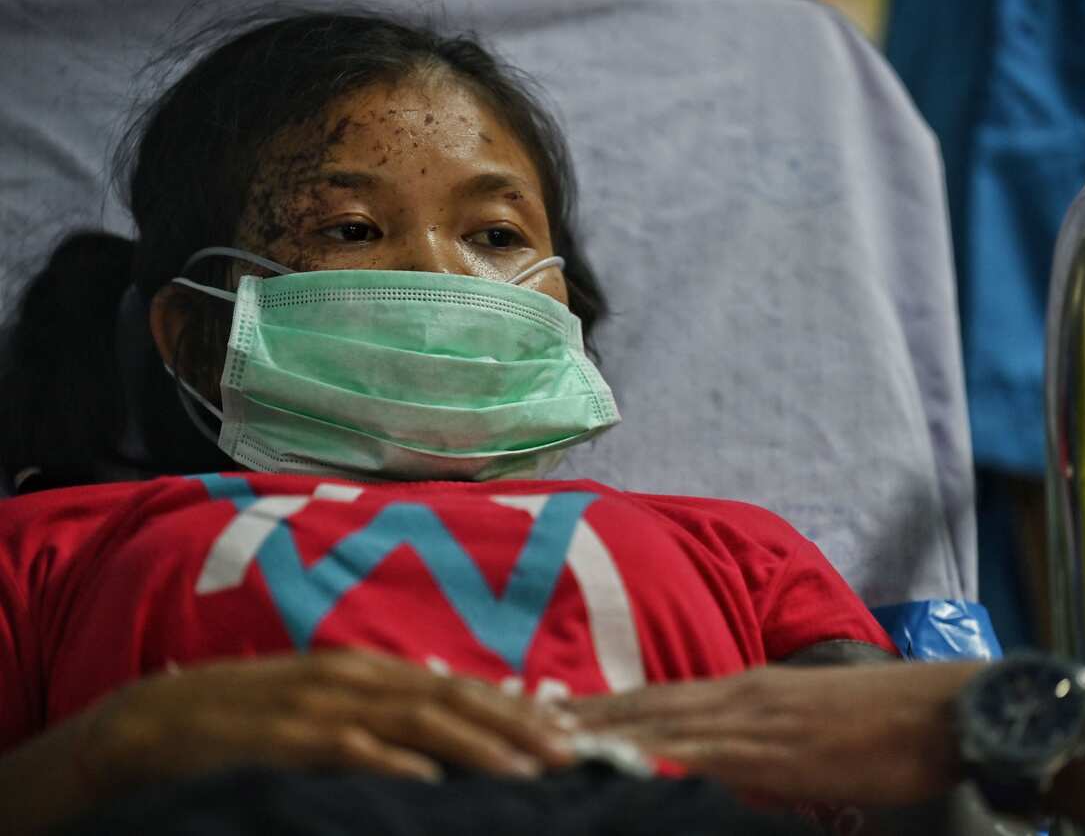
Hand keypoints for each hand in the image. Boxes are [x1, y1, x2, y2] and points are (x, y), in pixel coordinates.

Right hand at [78, 650, 577, 799]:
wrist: (146, 725)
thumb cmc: (243, 720)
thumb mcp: (320, 706)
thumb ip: (378, 711)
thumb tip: (441, 725)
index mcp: (364, 671)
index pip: (455, 688)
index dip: (513, 709)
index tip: (563, 733)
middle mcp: (351, 679)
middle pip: (449, 699)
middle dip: (513, 726)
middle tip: (568, 753)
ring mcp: (317, 707)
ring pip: (412, 721)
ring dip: (475, 746)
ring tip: (525, 771)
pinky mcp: (281, 740)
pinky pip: (345, 750)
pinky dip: (391, 763)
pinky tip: (430, 784)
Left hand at [569, 662, 980, 804]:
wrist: (947, 709)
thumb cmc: (888, 723)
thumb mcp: (808, 730)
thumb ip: (759, 743)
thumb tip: (722, 766)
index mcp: (745, 689)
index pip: (655, 698)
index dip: (598, 705)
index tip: (543, 712)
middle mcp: (738, 694)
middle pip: (641, 706)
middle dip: (576, 716)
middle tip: (512, 722)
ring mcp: (753, 717)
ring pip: (657, 724)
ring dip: (597, 732)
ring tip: (539, 741)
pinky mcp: (775, 746)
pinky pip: (702, 753)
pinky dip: (654, 755)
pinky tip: (618, 764)